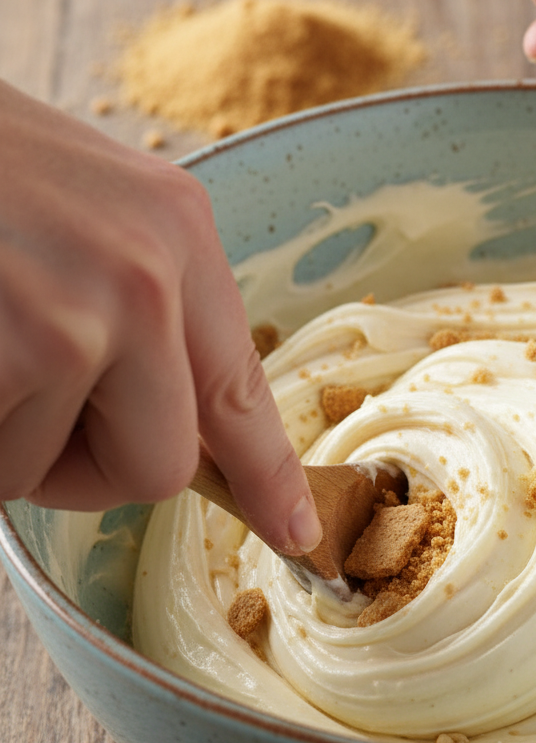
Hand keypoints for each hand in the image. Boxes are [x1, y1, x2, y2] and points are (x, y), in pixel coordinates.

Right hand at [0, 82, 320, 555]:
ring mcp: (70, 317)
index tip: (299, 533)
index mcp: (179, 233)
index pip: (242, 393)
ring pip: (56, 475)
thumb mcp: (91, 208)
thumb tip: (184, 439)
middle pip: (160, 468)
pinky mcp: (8, 350)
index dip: (269, 476)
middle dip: (90, 467)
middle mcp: (144, 277)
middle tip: (26, 396)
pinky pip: (0, 465)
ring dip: (8, 438)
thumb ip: (148, 311)